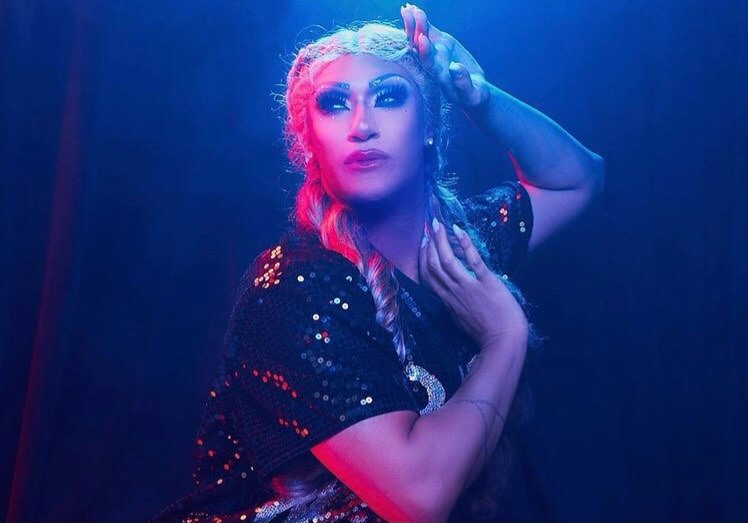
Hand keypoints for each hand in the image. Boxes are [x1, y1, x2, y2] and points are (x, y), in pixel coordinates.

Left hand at [400, 3, 489, 109]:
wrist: (471, 90)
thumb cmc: (473, 95)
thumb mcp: (473, 93)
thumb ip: (464, 83)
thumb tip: (455, 68)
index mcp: (438, 77)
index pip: (428, 64)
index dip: (424, 52)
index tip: (423, 39)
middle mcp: (432, 64)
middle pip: (419, 49)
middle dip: (414, 32)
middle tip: (411, 16)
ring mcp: (433, 53)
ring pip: (419, 38)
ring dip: (414, 24)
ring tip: (410, 9)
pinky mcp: (438, 44)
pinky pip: (427, 31)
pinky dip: (421, 21)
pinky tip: (413, 8)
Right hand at [419, 218, 528, 349]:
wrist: (504, 341)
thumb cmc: (486, 333)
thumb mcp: (461, 320)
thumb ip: (453, 305)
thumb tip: (449, 294)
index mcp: (447, 301)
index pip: (427, 277)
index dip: (423, 258)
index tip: (424, 244)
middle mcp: (453, 292)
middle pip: (433, 265)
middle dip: (429, 245)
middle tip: (429, 228)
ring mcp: (468, 287)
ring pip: (446, 260)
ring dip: (440, 240)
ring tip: (438, 224)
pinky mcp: (486, 282)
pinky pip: (472, 260)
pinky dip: (464, 244)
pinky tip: (459, 230)